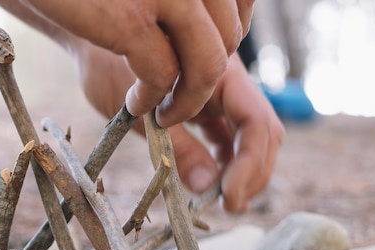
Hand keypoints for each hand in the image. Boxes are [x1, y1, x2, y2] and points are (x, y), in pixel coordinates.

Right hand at [23, 0, 253, 124]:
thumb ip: (186, 13)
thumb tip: (226, 53)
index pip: (242, 6)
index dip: (228, 39)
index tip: (201, 60)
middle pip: (229, 39)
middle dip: (205, 80)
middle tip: (177, 98)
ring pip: (207, 65)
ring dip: (187, 102)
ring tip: (163, 114)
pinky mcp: (131, 18)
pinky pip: (163, 76)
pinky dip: (150, 100)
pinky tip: (133, 104)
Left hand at [73, 43, 283, 212]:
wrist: (94, 45)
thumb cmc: (110, 68)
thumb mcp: (141, 115)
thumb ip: (177, 149)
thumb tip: (204, 186)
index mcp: (219, 71)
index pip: (256, 121)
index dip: (248, 162)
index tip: (227, 195)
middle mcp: (227, 82)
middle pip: (263, 131)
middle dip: (253, 172)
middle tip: (231, 206)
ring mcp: (219, 95)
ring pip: (250, 136)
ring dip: (243, 171)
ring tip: (224, 202)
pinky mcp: (205, 107)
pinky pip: (227, 136)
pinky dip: (225, 161)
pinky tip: (212, 183)